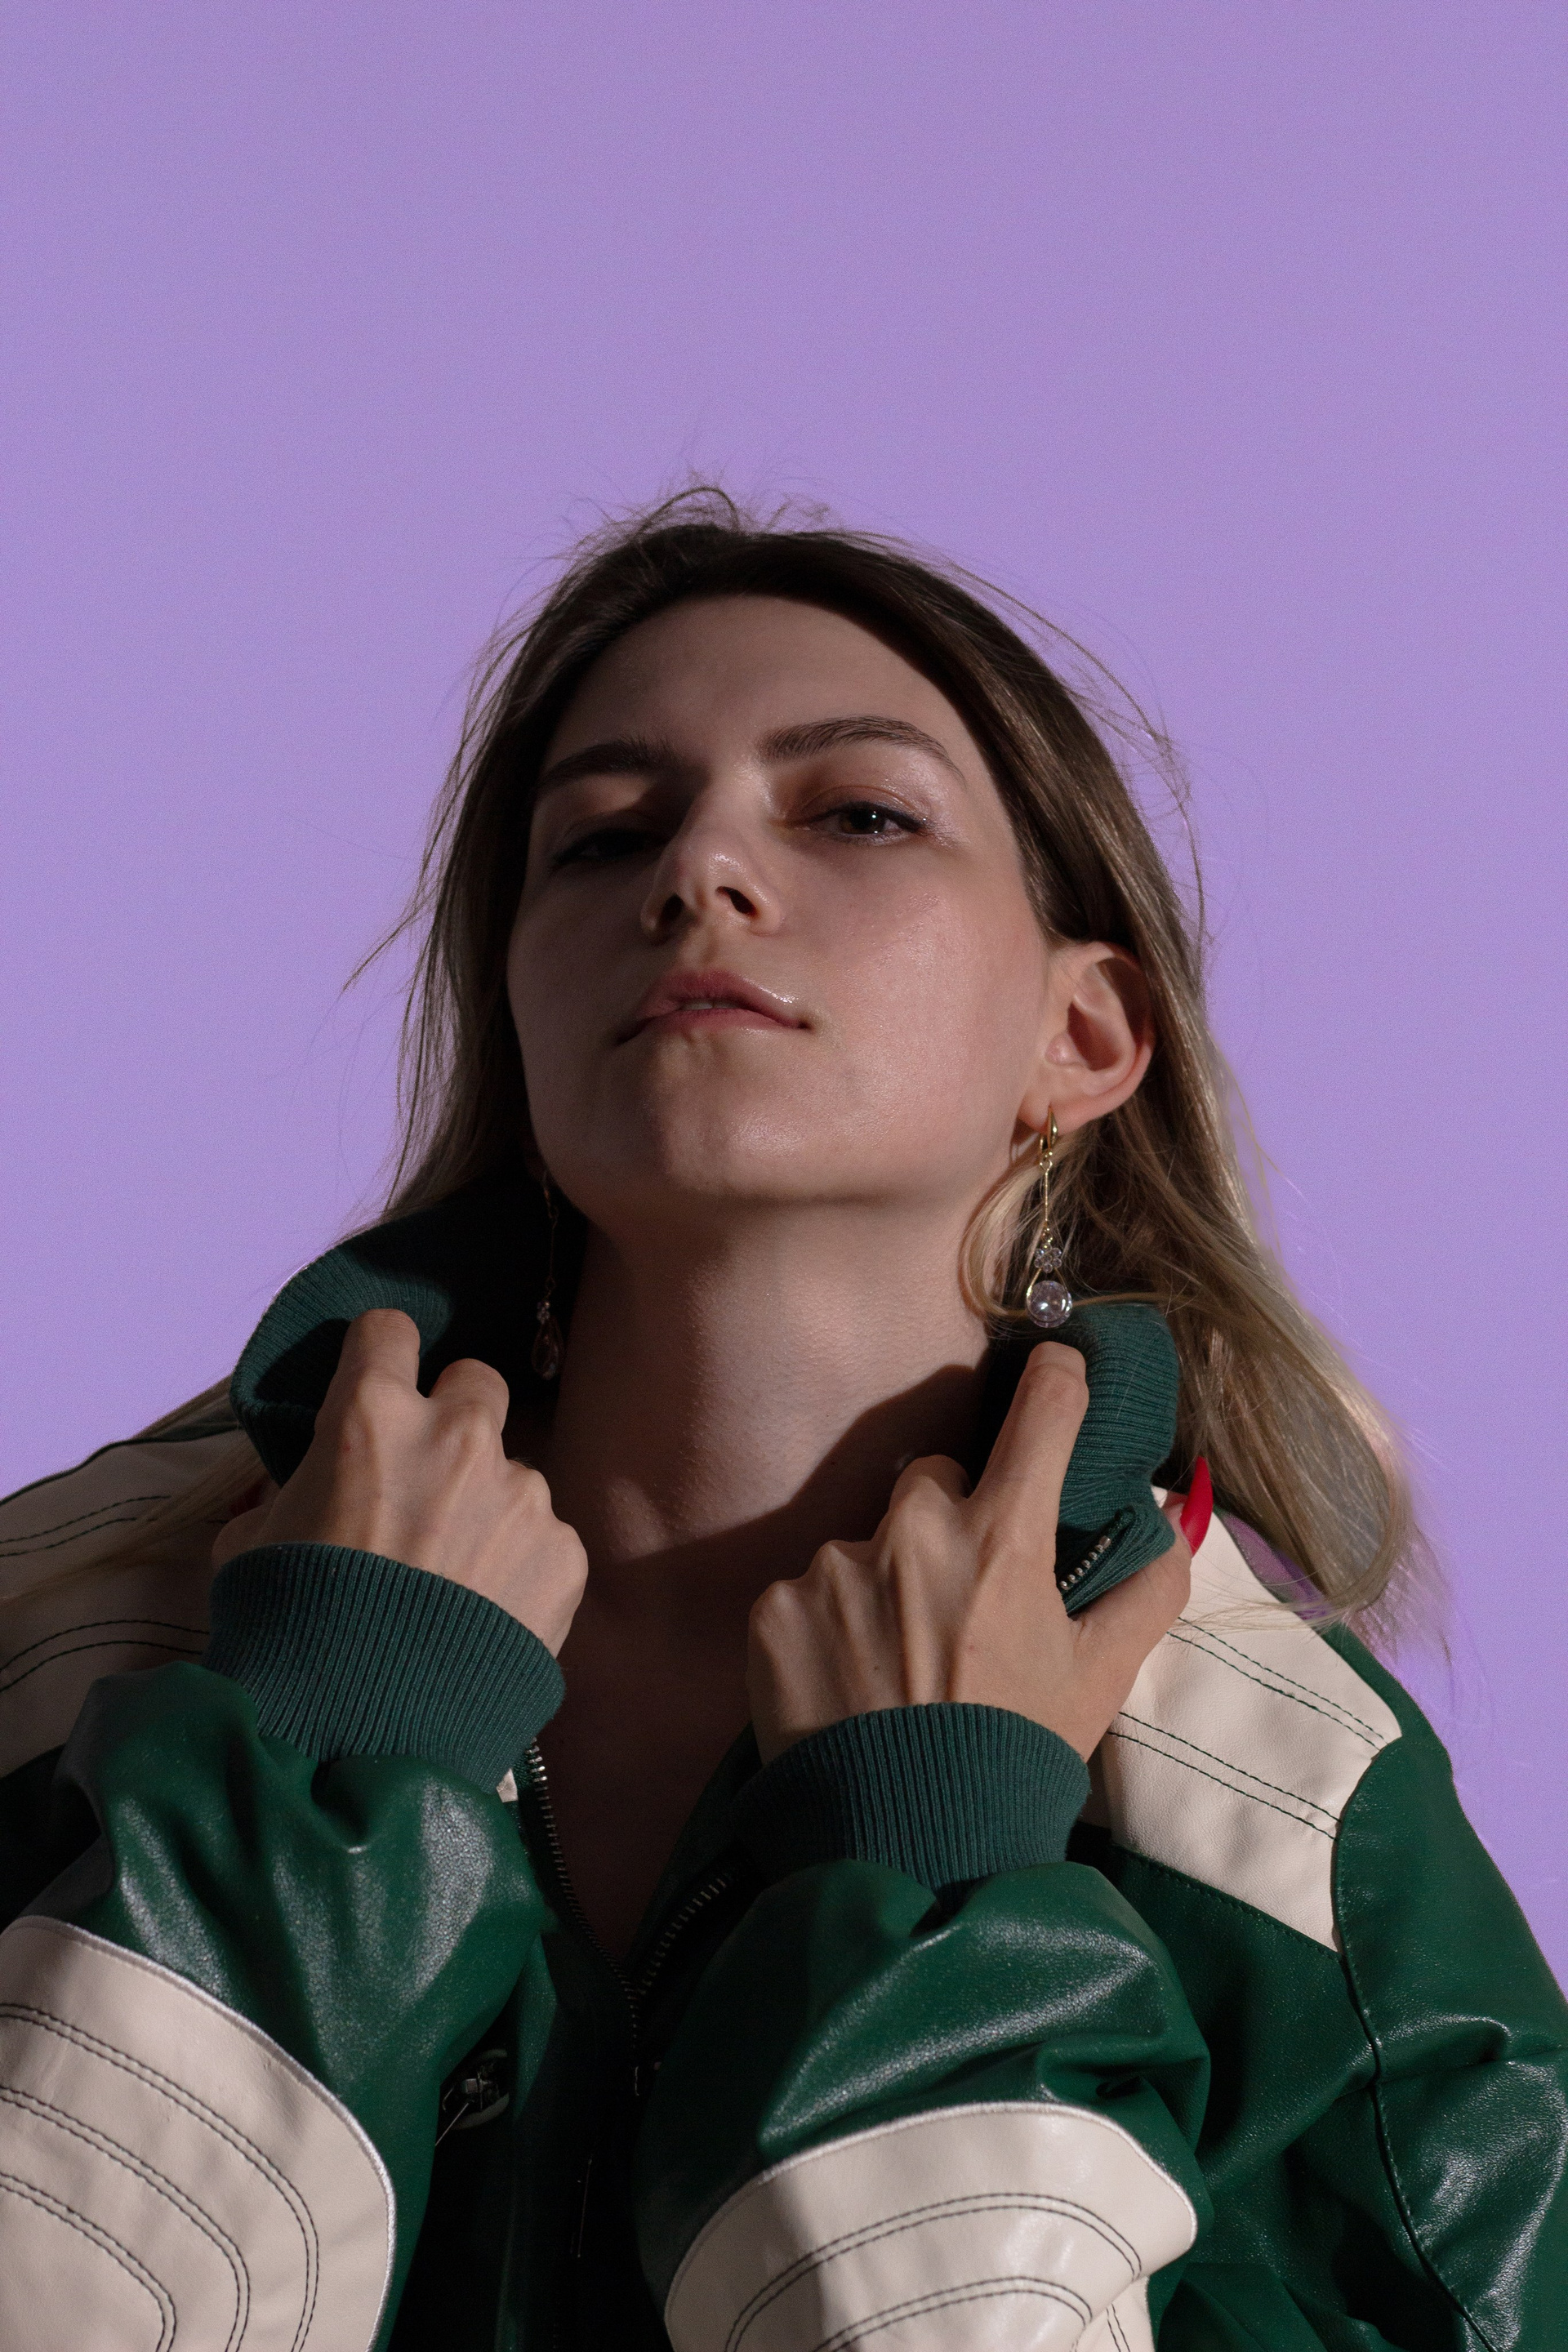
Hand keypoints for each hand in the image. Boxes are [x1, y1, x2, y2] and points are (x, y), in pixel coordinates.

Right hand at [210, 1309, 587, 1653]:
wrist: (359, 1731)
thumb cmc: (289, 1628)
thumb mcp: (252, 1544)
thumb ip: (288, 1492)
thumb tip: (300, 1488)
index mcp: (372, 1416)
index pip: (388, 1331)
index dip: (380, 1358)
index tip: (378, 1383)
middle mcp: (459, 1436)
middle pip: (475, 1382)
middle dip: (454, 1417)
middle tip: (427, 1478)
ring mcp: (522, 1494)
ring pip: (513, 1473)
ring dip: (487, 1508)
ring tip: (454, 1582)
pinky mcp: (564, 1552)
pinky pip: (544, 1540)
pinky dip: (519, 1568)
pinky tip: (486, 1619)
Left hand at [747, 1342, 1191, 1762]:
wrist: (908, 1849)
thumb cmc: (1015, 1757)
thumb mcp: (1101, 1679)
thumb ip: (1147, 1590)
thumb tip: (1175, 1523)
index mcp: (1001, 1538)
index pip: (1041, 1411)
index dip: (1056, 1383)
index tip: (1057, 1371)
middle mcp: (913, 1533)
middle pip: (936, 1481)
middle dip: (952, 1521)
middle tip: (962, 1603)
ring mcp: (836, 1568)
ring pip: (869, 1542)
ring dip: (885, 1582)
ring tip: (899, 1667)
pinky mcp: (774, 1609)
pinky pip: (808, 1592)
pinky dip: (827, 1628)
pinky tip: (848, 1686)